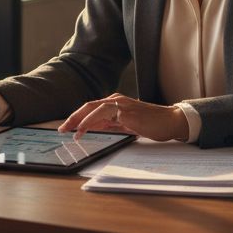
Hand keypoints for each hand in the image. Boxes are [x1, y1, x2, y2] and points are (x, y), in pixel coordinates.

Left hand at [58, 93, 188, 141]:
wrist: (171, 121)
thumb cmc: (152, 123)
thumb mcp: (126, 125)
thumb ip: (110, 124)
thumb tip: (94, 127)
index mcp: (115, 102)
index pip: (91, 108)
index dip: (77, 117)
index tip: (67, 127)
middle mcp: (116, 100)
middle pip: (88, 106)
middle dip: (73, 117)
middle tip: (62, 128)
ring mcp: (121, 104)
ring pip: (94, 108)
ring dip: (79, 120)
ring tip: (70, 132)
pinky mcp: (126, 112)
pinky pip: (103, 116)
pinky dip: (91, 123)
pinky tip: (84, 131)